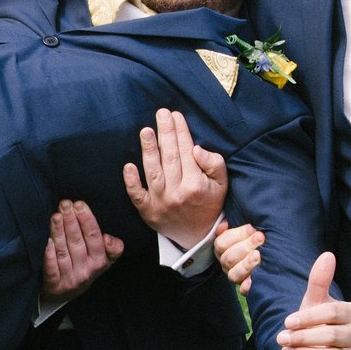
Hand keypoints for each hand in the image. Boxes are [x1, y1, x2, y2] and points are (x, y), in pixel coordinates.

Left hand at [40, 199, 122, 304]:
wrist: (65, 293)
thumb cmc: (84, 267)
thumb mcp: (103, 259)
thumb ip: (111, 248)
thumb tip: (108, 237)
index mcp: (100, 262)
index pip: (94, 238)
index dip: (87, 220)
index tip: (79, 205)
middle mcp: (86, 271)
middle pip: (78, 242)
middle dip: (71, 220)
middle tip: (65, 203)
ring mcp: (70, 279)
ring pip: (63, 251)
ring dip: (59, 231)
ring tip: (55, 215)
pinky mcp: (54, 285)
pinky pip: (51, 269)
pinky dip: (49, 255)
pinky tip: (46, 241)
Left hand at [122, 107, 227, 249]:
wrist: (198, 236)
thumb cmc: (209, 203)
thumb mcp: (221, 184)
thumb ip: (214, 164)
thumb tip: (196, 148)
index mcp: (196, 185)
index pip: (186, 152)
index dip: (180, 132)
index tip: (175, 115)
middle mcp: (177, 193)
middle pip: (169, 157)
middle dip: (165, 133)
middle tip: (161, 114)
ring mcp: (160, 203)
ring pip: (153, 171)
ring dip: (148, 149)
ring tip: (146, 130)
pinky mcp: (147, 211)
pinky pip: (137, 195)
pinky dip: (132, 181)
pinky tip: (128, 165)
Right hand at [214, 222, 263, 295]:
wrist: (278, 249)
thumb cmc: (260, 234)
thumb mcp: (249, 226)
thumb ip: (236, 221)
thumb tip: (224, 223)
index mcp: (224, 248)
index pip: (221, 243)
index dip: (236, 235)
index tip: (252, 228)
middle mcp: (227, 263)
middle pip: (228, 258)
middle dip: (245, 246)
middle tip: (261, 237)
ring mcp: (236, 275)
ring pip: (233, 274)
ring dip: (246, 264)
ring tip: (259, 255)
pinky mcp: (246, 287)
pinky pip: (243, 289)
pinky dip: (248, 285)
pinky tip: (255, 279)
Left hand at [277, 252, 350, 349]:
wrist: (342, 349)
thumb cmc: (323, 322)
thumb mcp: (319, 302)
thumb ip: (319, 281)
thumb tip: (326, 255)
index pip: (332, 312)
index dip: (308, 317)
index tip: (288, 321)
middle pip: (331, 336)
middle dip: (303, 338)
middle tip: (281, 338)